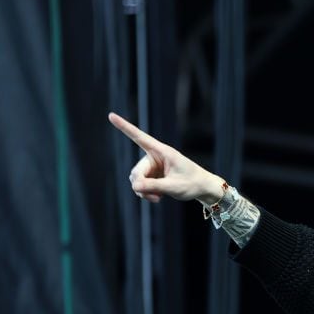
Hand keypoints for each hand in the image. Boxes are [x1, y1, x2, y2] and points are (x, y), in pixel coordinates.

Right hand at [108, 112, 225, 203]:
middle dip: (141, 185)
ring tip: (157, 198)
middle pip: (137, 170)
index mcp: (162, 151)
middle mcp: (155, 156)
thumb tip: (134, 186)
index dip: (124, 127)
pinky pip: (141, 185)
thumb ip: (154, 186)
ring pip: (136, 179)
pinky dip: (145, 193)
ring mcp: (153, 167)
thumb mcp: (173, 186)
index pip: (140, 137)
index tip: (111, 115)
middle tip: (151, 196)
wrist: (202, 188)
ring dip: (143, 191)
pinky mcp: (152, 176)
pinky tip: (157, 198)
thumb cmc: (192, 183)